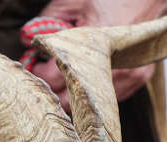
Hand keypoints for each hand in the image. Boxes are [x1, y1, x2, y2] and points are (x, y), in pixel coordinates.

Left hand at [30, 0, 166, 110]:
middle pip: (72, 99)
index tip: (33, 67)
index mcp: (93, 44)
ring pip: (90, 106)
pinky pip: (108, 99)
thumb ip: (48, 20)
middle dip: (54, 91)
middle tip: (45, 79)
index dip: (39, 75)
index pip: (56, 76)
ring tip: (64, 81)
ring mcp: (129, 76)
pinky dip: (94, 95)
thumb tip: (27, 40)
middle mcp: (113, 65)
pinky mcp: (138, 79)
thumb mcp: (74, 2)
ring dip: (73, 98)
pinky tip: (86, 82)